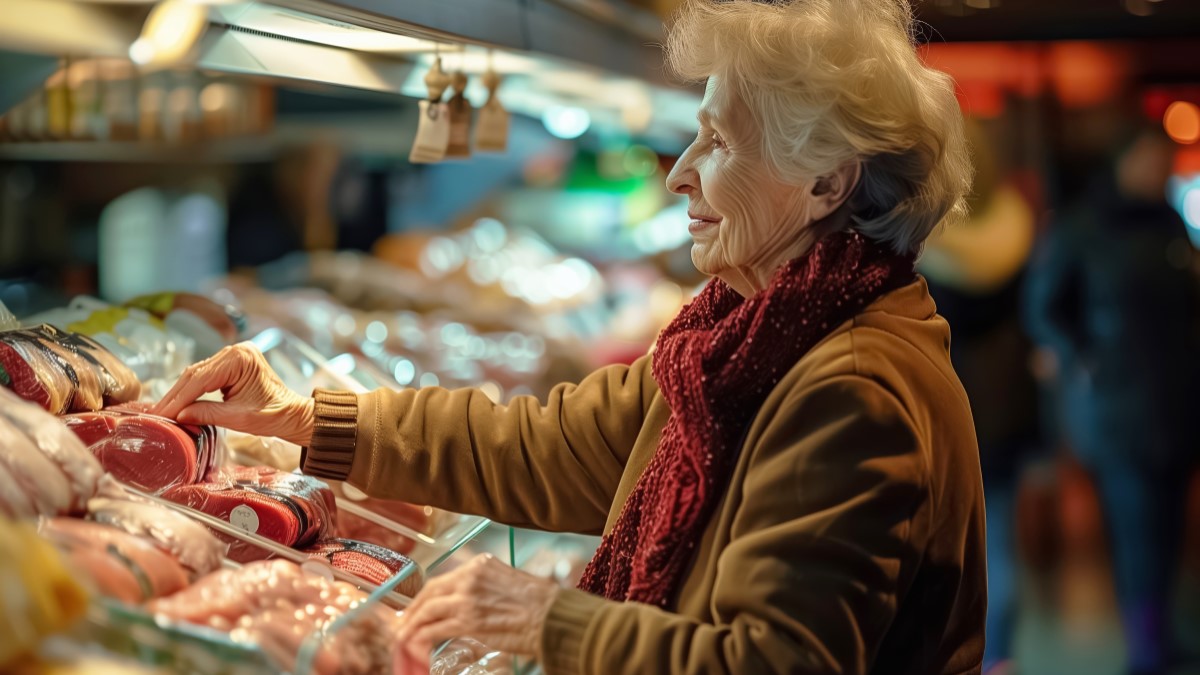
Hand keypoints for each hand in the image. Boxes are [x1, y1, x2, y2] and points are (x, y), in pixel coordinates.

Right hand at [152, 342, 315, 445]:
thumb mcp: (240, 418)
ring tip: (163, 411)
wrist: (293, 414)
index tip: (162, 414)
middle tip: (156, 414)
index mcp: (241, 358)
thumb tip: (179, 416)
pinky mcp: (230, 364)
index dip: (179, 398)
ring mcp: (233, 356)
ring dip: (180, 393)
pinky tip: (177, 403)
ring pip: (197, 374)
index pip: (201, 379)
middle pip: (195, 374)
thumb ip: (208, 414)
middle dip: (175, 396)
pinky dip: (190, 390)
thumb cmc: (274, 415)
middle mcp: (235, 351)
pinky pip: (204, 376)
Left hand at [392, 554, 559, 674]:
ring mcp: (467, 598)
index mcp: (480, 564)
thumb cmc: (539, 603)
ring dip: (413, 625)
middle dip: (413, 609)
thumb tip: (468, 602)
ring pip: (429, 610)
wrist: (551, 616)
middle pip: (431, 591)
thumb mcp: (509, 581)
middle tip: (404, 622)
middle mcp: (470, 577)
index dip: (427, 595)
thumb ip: (484, 587)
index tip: (418, 606)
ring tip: (405, 636)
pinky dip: (422, 637)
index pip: (444, 579)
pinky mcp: (468, 621)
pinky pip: (436, 629)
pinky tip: (417, 644)